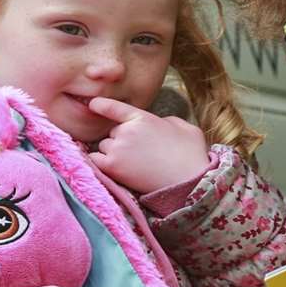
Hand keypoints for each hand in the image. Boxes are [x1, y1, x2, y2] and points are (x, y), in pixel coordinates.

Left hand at [86, 96, 211, 194]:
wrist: (190, 181)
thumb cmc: (192, 155)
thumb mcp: (185, 127)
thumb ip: (167, 121)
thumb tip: (160, 124)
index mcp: (143, 118)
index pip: (113, 107)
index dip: (100, 105)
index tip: (93, 104)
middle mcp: (127, 131)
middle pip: (112, 132)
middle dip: (121, 139)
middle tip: (139, 152)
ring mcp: (118, 149)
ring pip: (103, 146)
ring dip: (113, 152)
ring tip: (133, 163)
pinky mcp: (113, 167)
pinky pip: (95, 160)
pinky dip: (101, 163)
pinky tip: (113, 168)